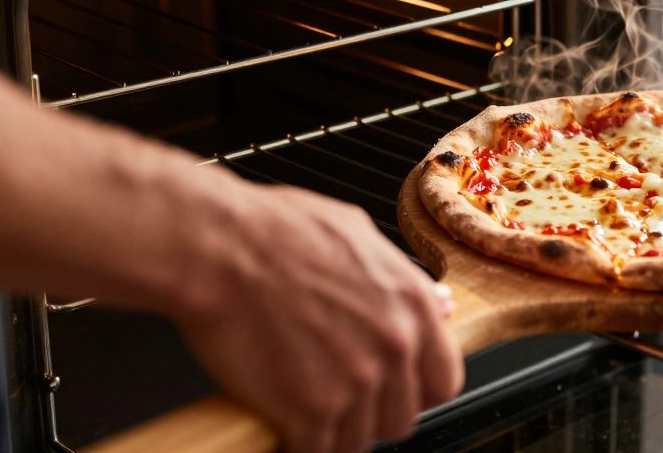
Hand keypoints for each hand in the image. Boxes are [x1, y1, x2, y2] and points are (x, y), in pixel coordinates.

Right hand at [174, 176, 462, 452]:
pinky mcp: (311, 410)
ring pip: (361, 441)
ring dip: (334, 432)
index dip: (417, 390)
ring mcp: (357, 382)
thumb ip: (403, 279)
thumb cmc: (275, 231)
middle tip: (340, 397)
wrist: (218, 249)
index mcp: (413, 304)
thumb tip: (440, 304)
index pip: (444, 380)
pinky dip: (299, 446)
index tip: (394, 389)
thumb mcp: (357, 235)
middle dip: (372, 413)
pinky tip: (284, 428)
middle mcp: (395, 345)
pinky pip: (318, 452)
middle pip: (402, 417)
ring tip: (306, 408)